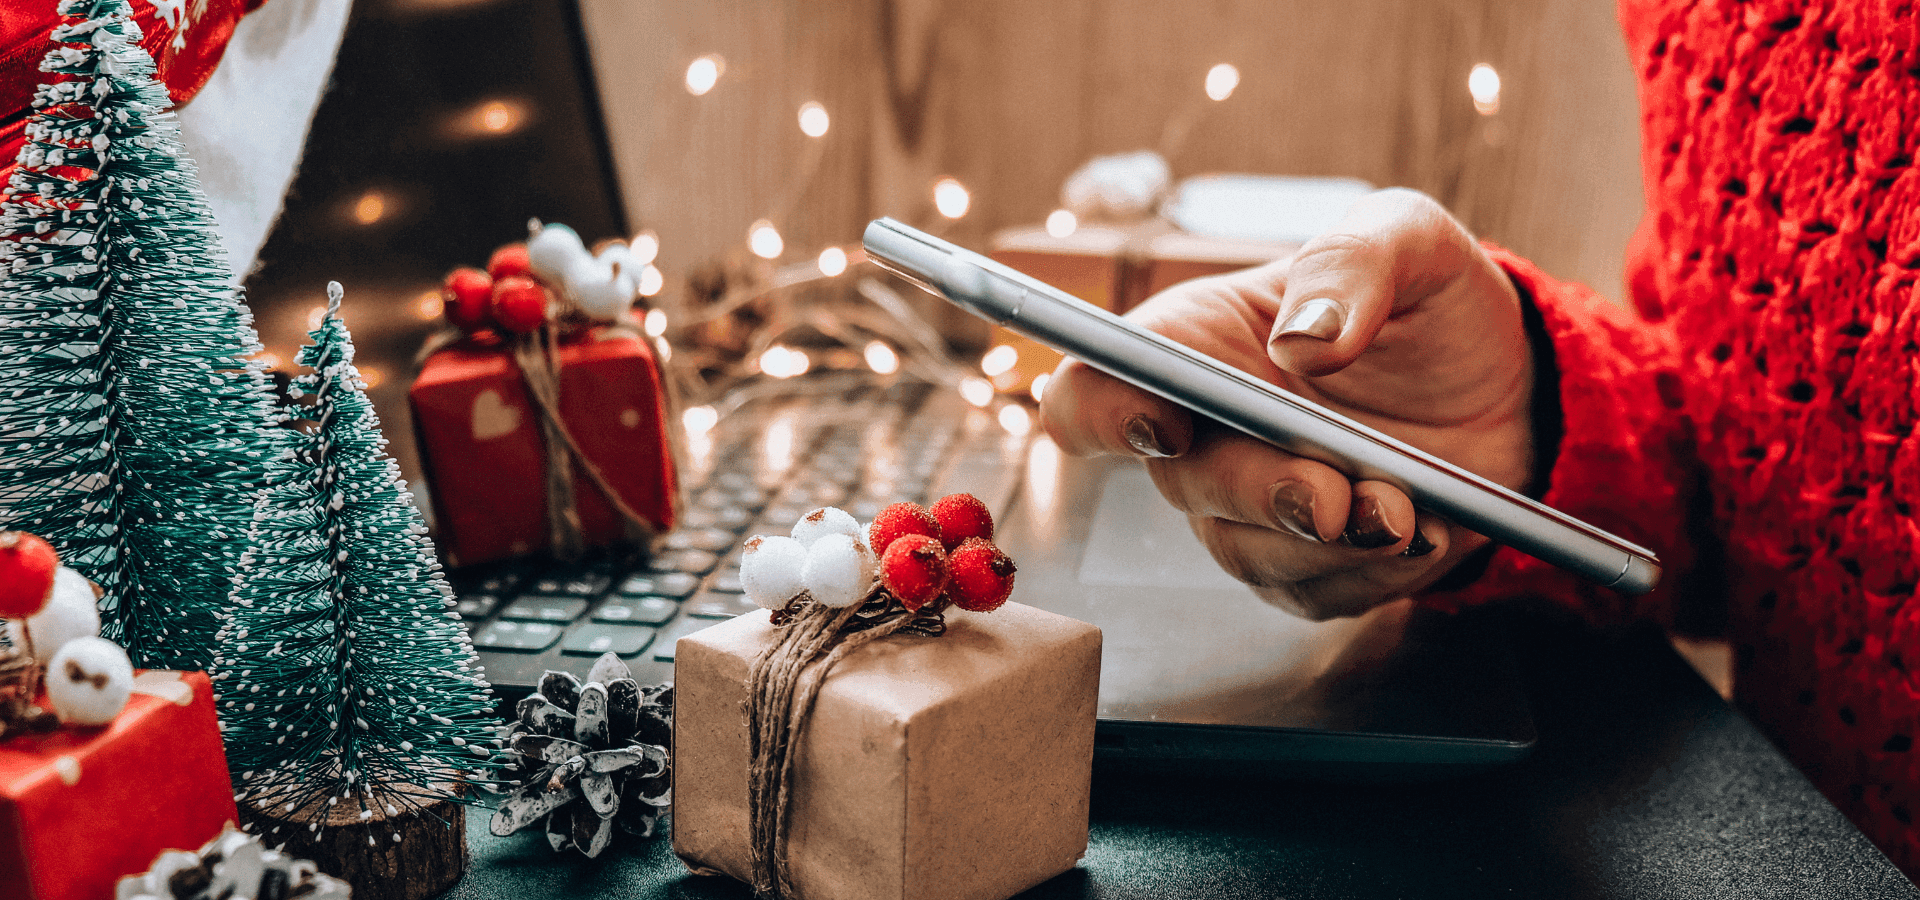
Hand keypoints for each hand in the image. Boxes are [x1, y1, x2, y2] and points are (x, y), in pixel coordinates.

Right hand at [1037, 188, 1536, 619]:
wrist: (1506, 384)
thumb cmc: (1429, 302)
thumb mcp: (1409, 238)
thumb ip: (1353, 262)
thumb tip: (1305, 338)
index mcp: (1195, 343)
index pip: (1096, 387)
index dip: (1105, 414)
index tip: (1170, 425)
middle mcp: (1203, 431)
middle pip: (1179, 482)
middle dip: (1259, 494)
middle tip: (1331, 498)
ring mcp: (1248, 505)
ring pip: (1246, 552)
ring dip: (1326, 545)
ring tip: (1406, 512)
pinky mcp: (1303, 566)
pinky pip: (1313, 593)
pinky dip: (1372, 573)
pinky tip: (1427, 532)